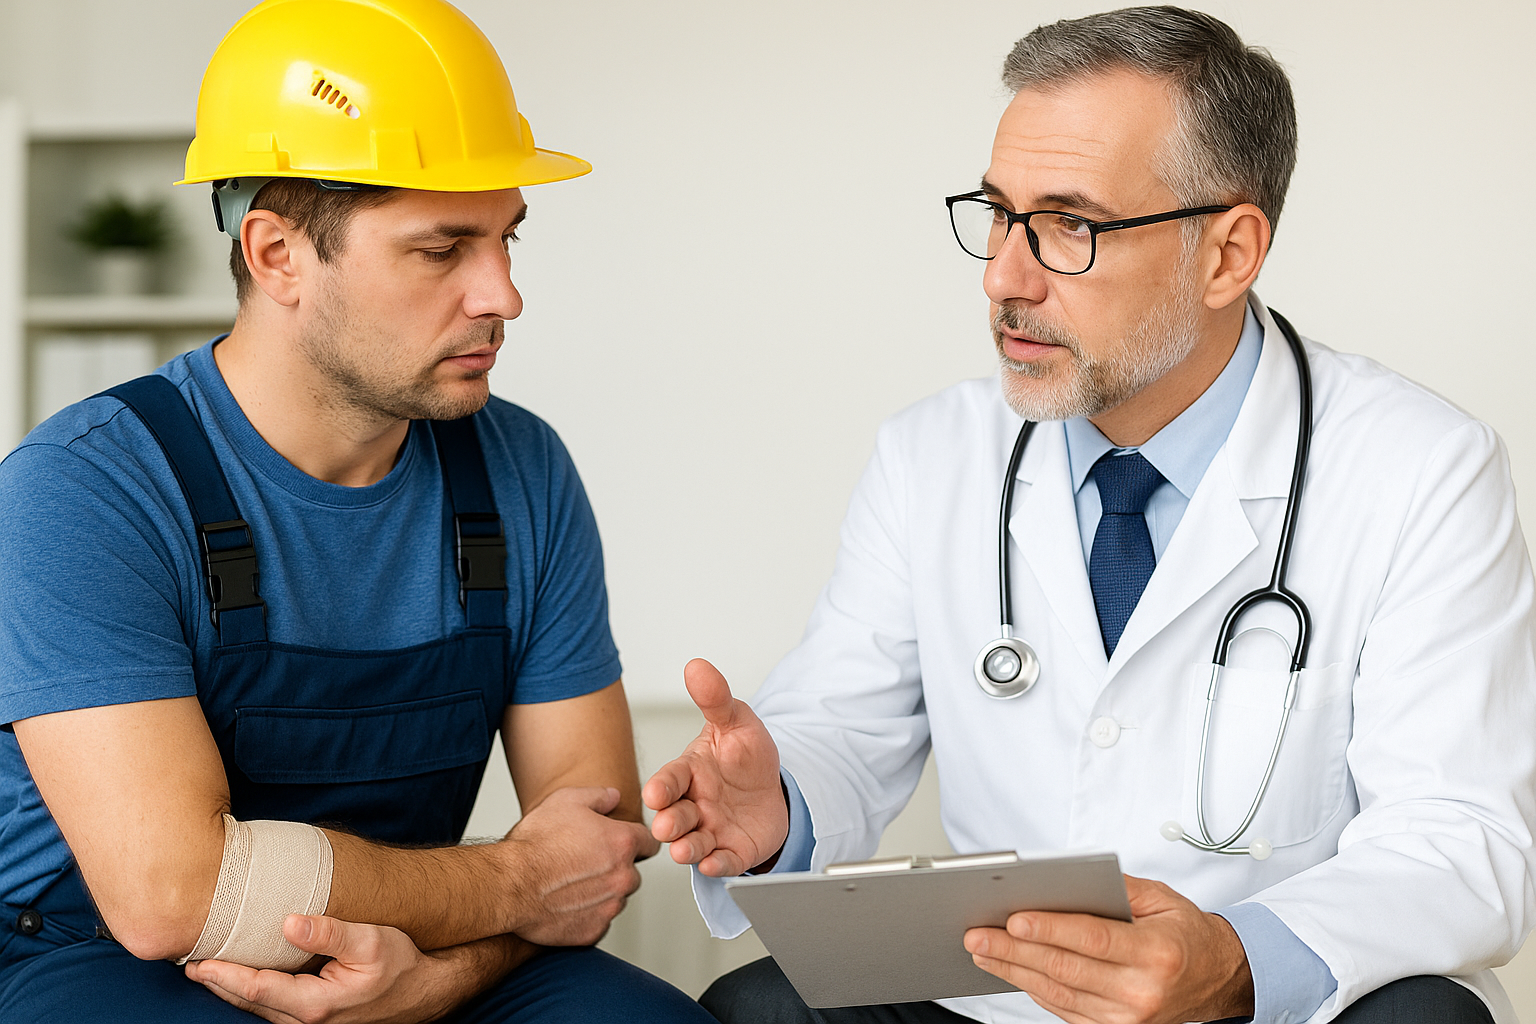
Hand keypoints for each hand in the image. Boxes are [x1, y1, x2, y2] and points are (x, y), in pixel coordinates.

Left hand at [185, 915, 464, 1023]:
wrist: (426, 992)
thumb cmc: (401, 965)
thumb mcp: (371, 942)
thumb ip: (329, 933)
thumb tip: (290, 922)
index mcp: (316, 1004)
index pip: (256, 988)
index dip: (224, 973)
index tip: (198, 960)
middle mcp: (307, 1020)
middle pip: (249, 1002)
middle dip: (219, 982)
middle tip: (189, 960)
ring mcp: (311, 1023)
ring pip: (259, 1007)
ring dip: (232, 988)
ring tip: (207, 968)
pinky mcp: (316, 1018)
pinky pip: (273, 1007)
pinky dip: (252, 991)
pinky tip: (244, 976)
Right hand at [502, 785, 656, 945]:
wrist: (508, 885)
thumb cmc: (534, 845)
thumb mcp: (566, 800)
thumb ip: (599, 796)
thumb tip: (614, 796)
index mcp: (622, 844)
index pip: (650, 843)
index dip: (635, 840)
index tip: (624, 843)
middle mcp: (622, 877)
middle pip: (632, 873)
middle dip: (615, 868)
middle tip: (585, 863)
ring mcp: (609, 907)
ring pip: (616, 898)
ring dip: (602, 891)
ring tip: (571, 883)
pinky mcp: (593, 931)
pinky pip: (599, 921)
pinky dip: (587, 914)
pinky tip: (565, 902)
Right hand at [643, 658, 788, 875]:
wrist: (775, 790)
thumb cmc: (746, 756)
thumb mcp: (737, 722)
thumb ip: (716, 698)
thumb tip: (696, 666)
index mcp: (690, 772)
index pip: (669, 780)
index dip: (661, 787)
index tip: (656, 794)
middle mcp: (693, 804)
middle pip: (673, 817)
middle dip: (669, 823)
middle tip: (668, 825)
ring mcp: (710, 830)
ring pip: (691, 844)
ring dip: (686, 849)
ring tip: (686, 850)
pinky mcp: (730, 851)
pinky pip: (721, 862)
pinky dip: (717, 866)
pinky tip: (715, 864)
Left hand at [963, 875, 1253, 1023]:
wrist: (1219, 978)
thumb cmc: (1186, 934)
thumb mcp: (1162, 898)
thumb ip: (1116, 886)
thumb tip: (1065, 877)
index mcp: (1157, 953)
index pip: (1093, 939)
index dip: (1050, 930)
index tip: (1013, 919)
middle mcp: (1142, 991)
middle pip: (1066, 969)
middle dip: (1014, 950)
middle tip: (978, 934)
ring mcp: (1128, 1018)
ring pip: (1057, 993)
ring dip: (1014, 971)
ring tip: (982, 950)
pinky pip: (1064, 1010)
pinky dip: (1033, 988)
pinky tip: (1011, 970)